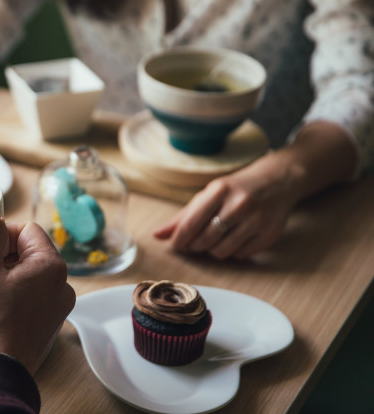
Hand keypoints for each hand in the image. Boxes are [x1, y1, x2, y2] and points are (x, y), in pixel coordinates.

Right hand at [0, 209, 75, 374]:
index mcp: (51, 265)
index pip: (26, 229)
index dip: (0, 235)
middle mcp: (63, 285)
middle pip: (28, 252)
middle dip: (1, 257)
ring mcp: (58, 307)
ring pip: (28, 275)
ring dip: (5, 277)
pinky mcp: (48, 325)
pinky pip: (30, 297)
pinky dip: (12, 296)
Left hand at [153, 153, 299, 259]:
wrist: (278, 180)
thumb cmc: (236, 188)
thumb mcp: (209, 194)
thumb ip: (183, 216)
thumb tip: (157, 235)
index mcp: (220, 190)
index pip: (192, 222)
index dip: (179, 239)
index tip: (176, 245)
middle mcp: (240, 204)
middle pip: (206, 240)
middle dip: (195, 246)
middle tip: (195, 243)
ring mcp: (258, 219)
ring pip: (223, 251)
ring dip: (213, 251)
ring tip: (214, 240)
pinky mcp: (271, 233)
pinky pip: (241, 255)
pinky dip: (233, 252)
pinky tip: (234, 240)